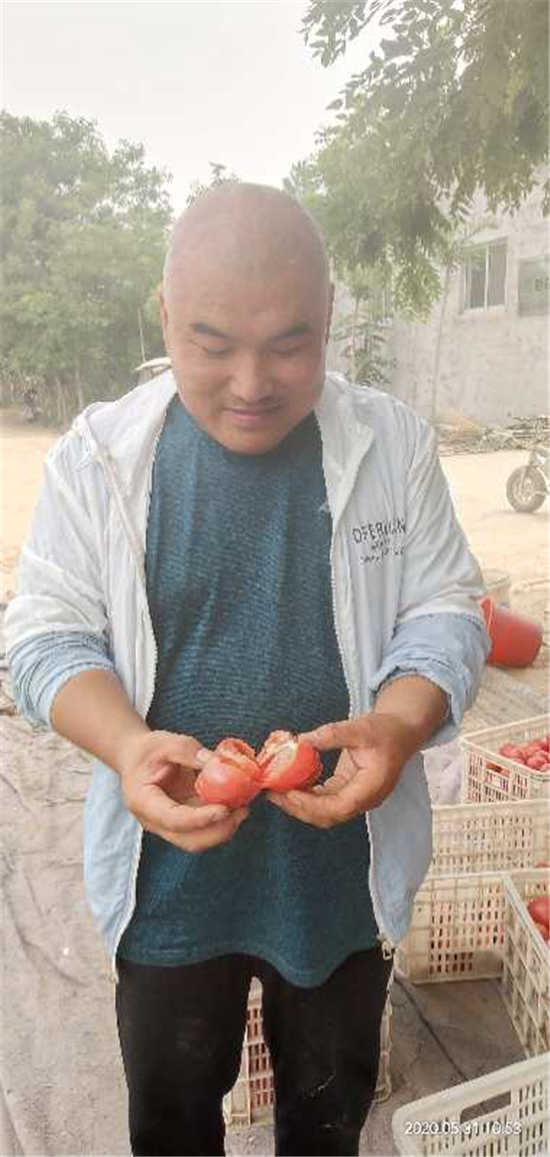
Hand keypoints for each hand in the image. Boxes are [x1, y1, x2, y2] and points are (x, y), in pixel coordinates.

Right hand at [118, 730, 248, 851]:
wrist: (135, 757)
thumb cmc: (147, 750)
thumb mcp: (166, 742)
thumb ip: (189, 751)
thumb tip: (217, 763)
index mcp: (143, 801)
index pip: (173, 819)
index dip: (200, 818)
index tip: (224, 809)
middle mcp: (154, 821)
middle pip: (188, 840)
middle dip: (218, 830)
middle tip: (242, 811)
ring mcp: (169, 825)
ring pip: (199, 840)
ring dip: (223, 829)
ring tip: (243, 808)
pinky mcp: (183, 822)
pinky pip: (204, 830)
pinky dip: (222, 822)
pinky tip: (236, 806)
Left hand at [267, 714, 418, 828]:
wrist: (401, 732)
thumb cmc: (385, 730)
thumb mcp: (360, 728)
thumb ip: (332, 734)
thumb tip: (300, 741)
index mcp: (372, 786)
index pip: (340, 806)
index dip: (313, 804)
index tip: (289, 792)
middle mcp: (364, 799)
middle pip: (329, 816)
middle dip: (299, 808)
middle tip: (273, 793)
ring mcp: (357, 798)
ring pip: (325, 812)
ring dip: (300, 805)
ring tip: (276, 791)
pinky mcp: (349, 792)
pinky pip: (325, 801)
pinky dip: (307, 796)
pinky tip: (290, 784)